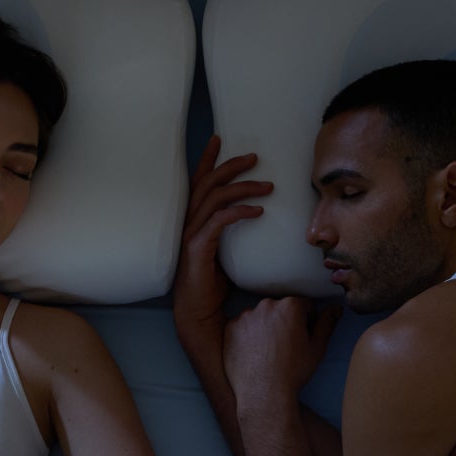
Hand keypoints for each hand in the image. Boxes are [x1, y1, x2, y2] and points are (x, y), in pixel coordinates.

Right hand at [174, 136, 271, 346]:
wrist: (197, 316)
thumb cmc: (211, 288)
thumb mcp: (224, 253)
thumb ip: (230, 234)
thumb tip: (256, 219)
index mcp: (193, 221)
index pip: (198, 182)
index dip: (207, 159)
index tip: (219, 139)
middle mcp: (188, 223)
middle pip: (207, 183)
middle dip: (230, 166)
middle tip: (254, 157)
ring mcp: (190, 234)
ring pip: (215, 198)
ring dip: (243, 188)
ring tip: (268, 186)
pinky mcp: (197, 248)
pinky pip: (219, 221)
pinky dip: (239, 212)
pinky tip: (258, 211)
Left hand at [223, 297, 341, 408]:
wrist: (263, 393)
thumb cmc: (292, 372)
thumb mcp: (317, 348)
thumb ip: (327, 324)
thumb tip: (336, 308)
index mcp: (290, 307)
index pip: (303, 306)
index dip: (307, 321)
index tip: (303, 337)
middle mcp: (266, 305)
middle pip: (280, 309)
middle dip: (285, 322)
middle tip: (286, 346)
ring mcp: (246, 316)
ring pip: (261, 317)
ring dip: (266, 327)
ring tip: (269, 351)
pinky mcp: (231, 328)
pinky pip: (243, 326)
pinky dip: (248, 335)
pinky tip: (254, 353)